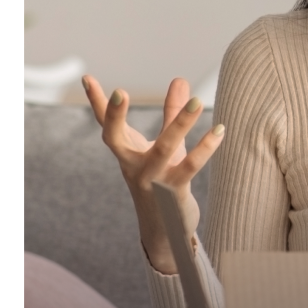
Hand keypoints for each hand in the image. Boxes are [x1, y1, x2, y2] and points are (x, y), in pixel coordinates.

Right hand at [82, 75, 225, 274]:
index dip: (98, 102)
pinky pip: (190, 167)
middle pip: (116, 139)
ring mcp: (152, 180)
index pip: (107, 125)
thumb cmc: (163, 181)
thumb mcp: (165, 145)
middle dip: (114, 117)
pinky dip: (205, 148)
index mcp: (127, 153)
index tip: (87, 77)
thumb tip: (180, 80)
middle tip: (121, 92)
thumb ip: (171, 113)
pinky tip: (220, 130)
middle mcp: (134, 166)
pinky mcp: (174, 192)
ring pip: (163, 149)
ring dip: (180, 125)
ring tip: (198, 102)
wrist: (165, 230)